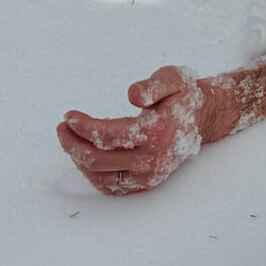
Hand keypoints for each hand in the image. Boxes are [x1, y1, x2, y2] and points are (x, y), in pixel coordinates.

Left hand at [57, 65, 204, 194]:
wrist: (202, 118)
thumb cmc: (182, 95)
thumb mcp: (173, 78)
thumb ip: (153, 85)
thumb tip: (132, 95)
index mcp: (159, 132)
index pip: (111, 136)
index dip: (84, 127)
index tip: (69, 116)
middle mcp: (154, 158)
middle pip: (100, 160)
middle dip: (74, 144)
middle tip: (62, 128)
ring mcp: (150, 174)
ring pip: (103, 177)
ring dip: (80, 161)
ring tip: (69, 141)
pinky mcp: (147, 183)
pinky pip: (113, 186)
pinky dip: (93, 174)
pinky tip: (85, 157)